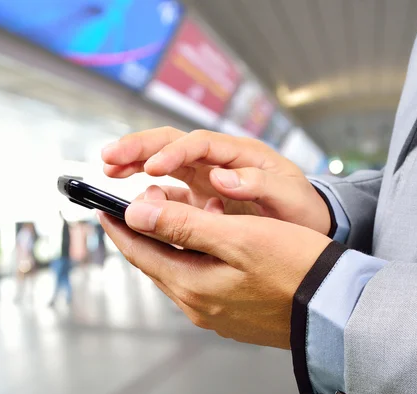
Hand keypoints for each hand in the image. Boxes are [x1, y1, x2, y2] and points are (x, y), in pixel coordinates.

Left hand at [98, 188, 331, 348]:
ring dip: (173, 240)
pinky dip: (196, 254)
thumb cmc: (294, 269)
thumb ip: (183, 226)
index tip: (102, 207)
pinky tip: (211, 240)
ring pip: (178, 268)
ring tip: (180, 212)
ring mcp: (215, 312)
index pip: (140, 251)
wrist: (335, 309)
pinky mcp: (233, 312)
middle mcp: (197, 304)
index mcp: (191, 285)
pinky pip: (200, 278)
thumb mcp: (237, 237)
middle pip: (156, 261)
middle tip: (139, 203)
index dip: (119, 226)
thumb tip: (137, 214)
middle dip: (144, 230)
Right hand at [102, 127, 330, 234]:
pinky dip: (147, 192)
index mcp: (238, 155)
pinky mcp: (199, 199)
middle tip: (110, 157)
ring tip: (109, 169)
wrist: (307, 226)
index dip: (172, 152)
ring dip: (135, 163)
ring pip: (163, 164)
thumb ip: (258, 184)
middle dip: (139, 147)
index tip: (151, 167)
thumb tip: (221, 178)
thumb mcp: (288, 195)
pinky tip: (132, 201)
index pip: (198, 144)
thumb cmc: (301, 209)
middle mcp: (217, 162)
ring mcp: (205, 179)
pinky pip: (168, 191)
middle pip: (171, 144)